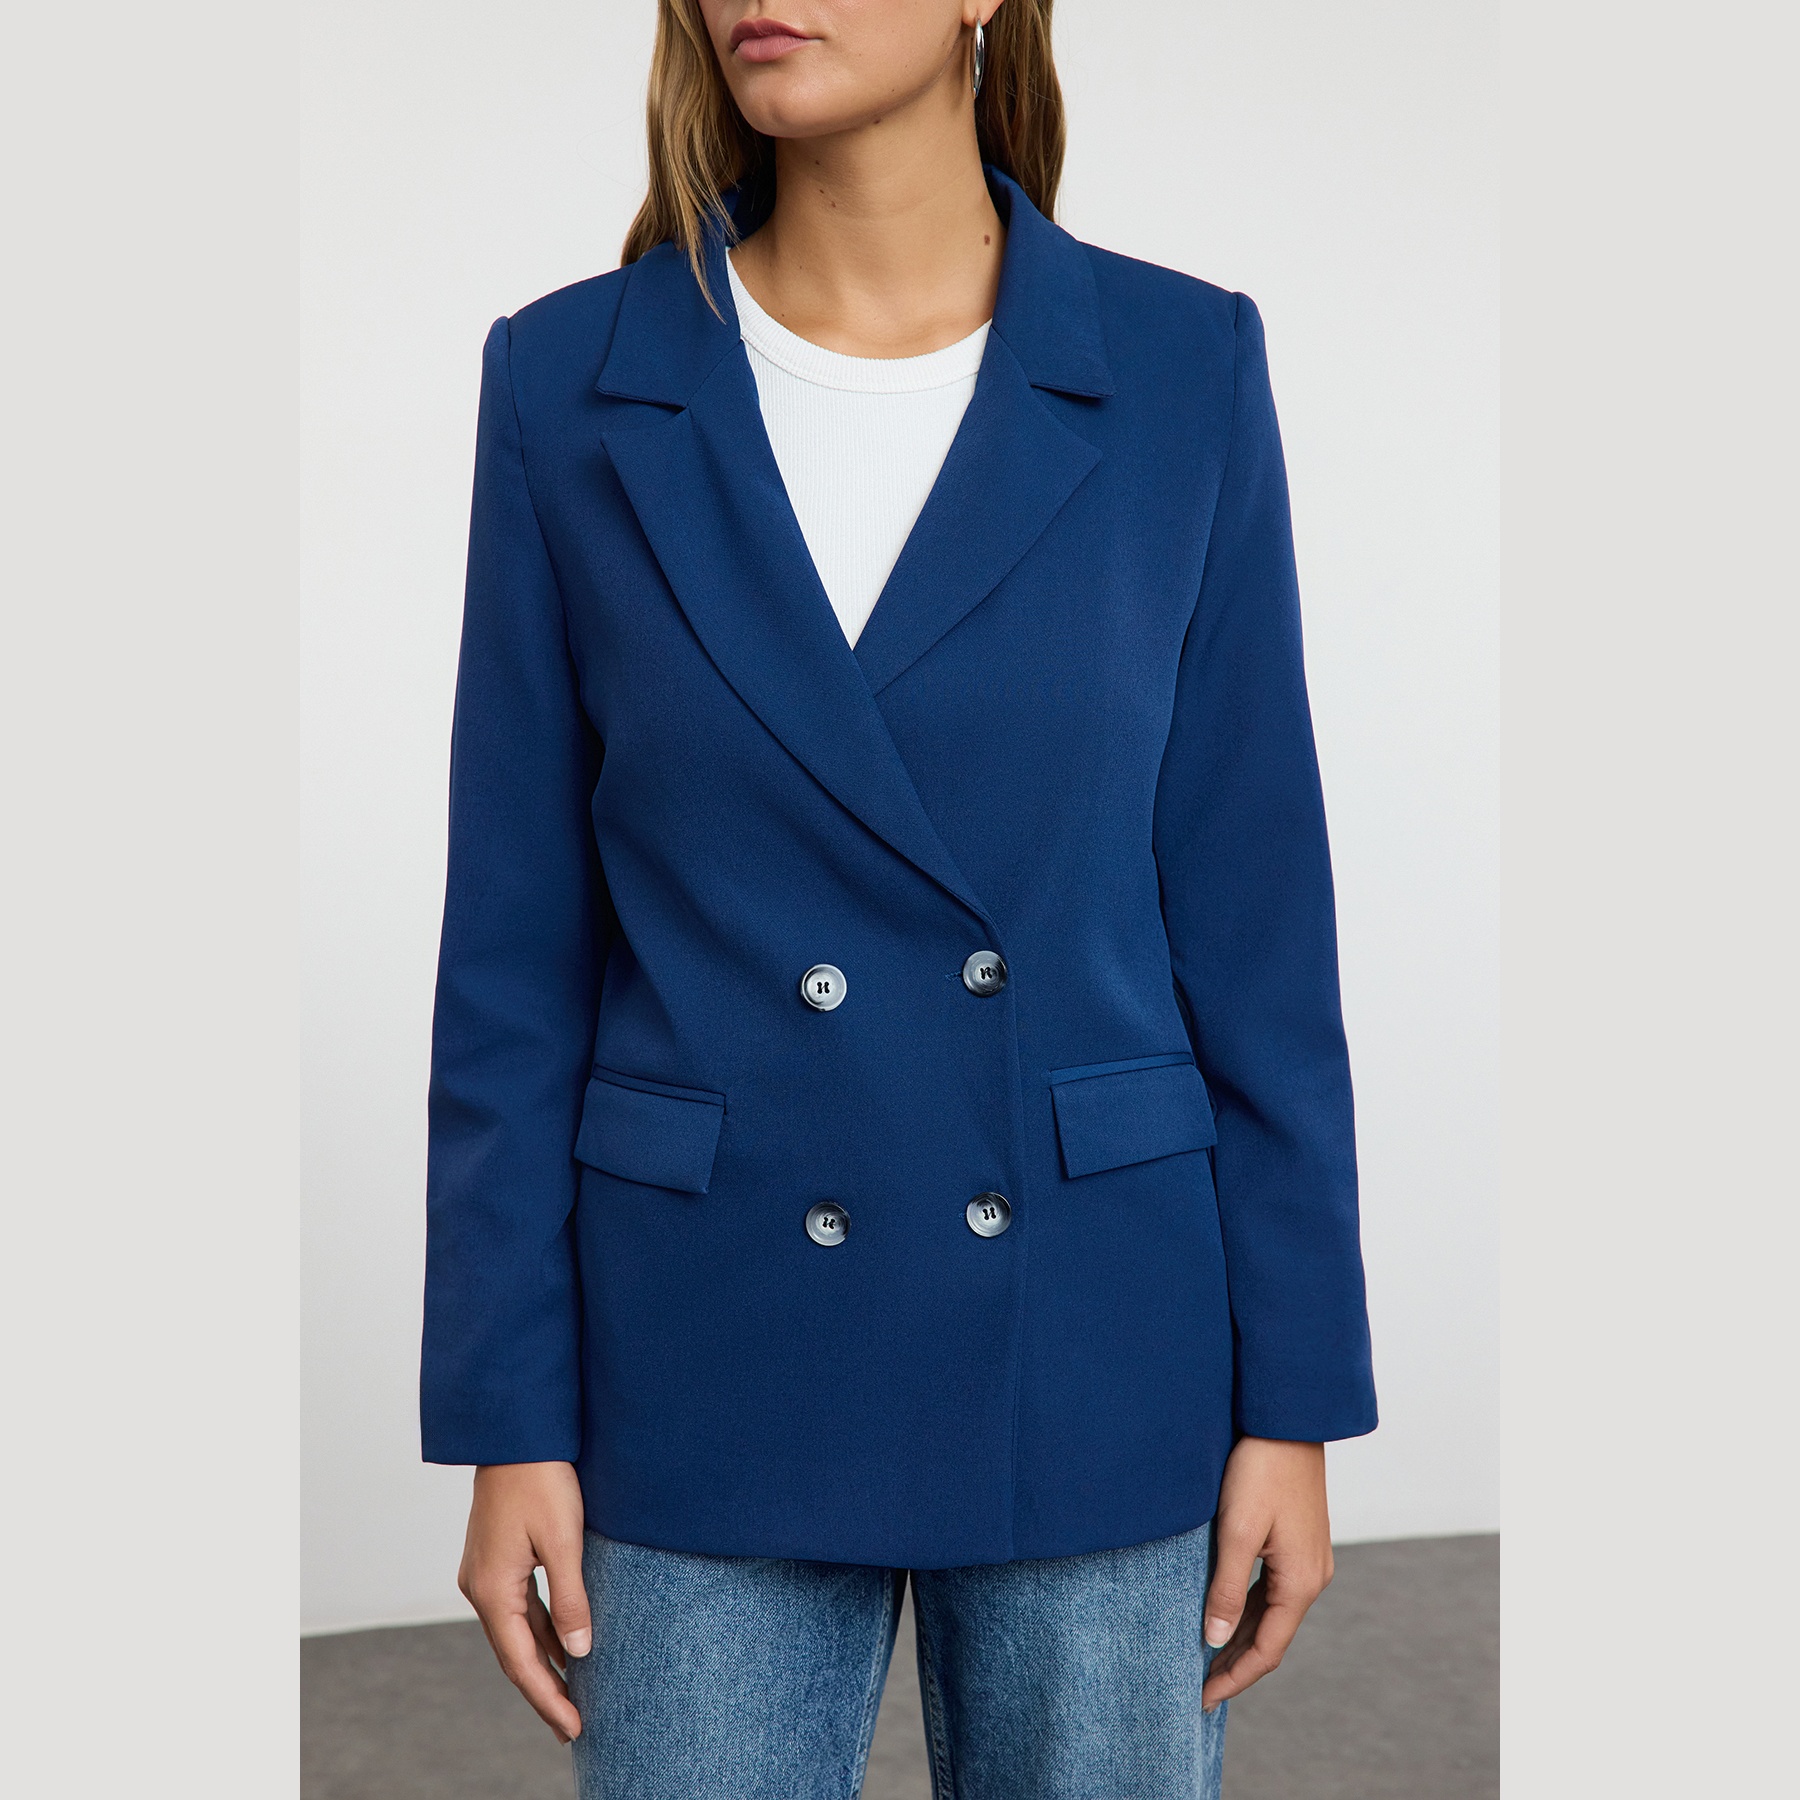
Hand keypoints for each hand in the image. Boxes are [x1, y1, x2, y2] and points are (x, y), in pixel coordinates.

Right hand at [458, 1461, 591, 1741]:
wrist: (515, 1434)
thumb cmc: (541, 1479)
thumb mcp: (563, 1541)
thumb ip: (569, 1600)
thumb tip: (577, 1654)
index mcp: (492, 1590)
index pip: (522, 1662)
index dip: (548, 1698)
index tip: (574, 1728)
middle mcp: (480, 1588)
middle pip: (514, 1654)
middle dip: (544, 1690)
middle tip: (573, 1724)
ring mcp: (484, 1573)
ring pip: (516, 1632)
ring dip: (542, 1662)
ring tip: (572, 1693)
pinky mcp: (495, 1558)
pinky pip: (518, 1608)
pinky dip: (539, 1631)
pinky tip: (561, 1644)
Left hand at [1200, 1437, 1332, 1709]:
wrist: (1287, 1420)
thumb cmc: (1260, 1469)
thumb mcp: (1237, 1530)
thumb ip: (1225, 1587)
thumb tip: (1214, 1639)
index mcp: (1301, 1582)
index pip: (1267, 1650)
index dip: (1235, 1677)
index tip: (1202, 1698)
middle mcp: (1311, 1576)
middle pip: (1271, 1636)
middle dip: (1236, 1663)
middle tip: (1199, 1687)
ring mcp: (1307, 1559)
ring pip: (1270, 1613)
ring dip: (1240, 1637)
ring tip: (1205, 1659)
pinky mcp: (1297, 1541)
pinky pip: (1272, 1590)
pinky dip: (1247, 1608)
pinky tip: (1223, 1613)